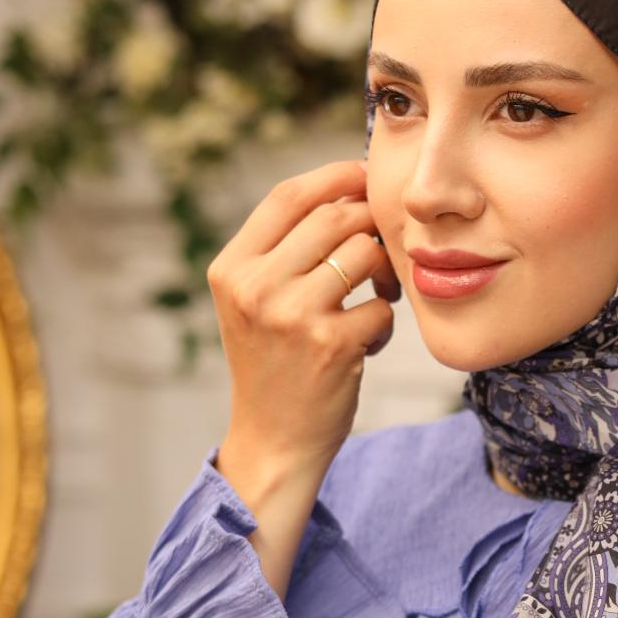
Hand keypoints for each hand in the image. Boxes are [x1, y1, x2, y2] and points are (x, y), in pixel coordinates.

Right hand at [207, 157, 398, 478]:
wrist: (274, 441)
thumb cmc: (275, 364)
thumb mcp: (254, 303)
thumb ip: (285, 251)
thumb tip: (348, 192)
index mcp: (232, 268)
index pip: (287, 195)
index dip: (334, 177)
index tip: (365, 177)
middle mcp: (256, 287)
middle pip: (334, 217)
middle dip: (371, 224)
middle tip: (380, 252)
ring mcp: (293, 315)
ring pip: (364, 253)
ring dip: (384, 271)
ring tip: (377, 297)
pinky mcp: (331, 345)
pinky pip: (382, 306)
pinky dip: (385, 321)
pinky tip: (368, 343)